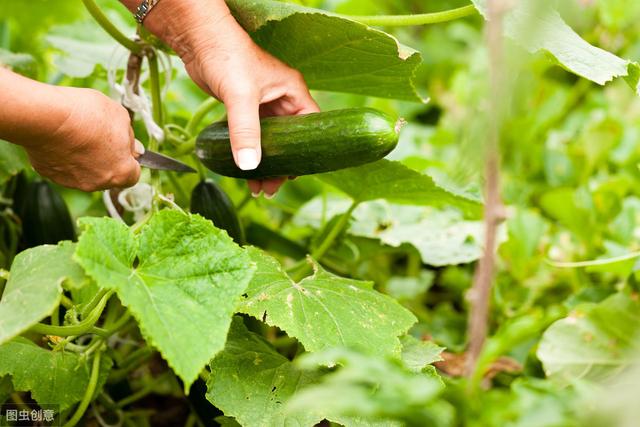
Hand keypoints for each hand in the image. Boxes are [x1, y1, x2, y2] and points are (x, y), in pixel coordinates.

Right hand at [23, 87, 140, 191]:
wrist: (47, 117)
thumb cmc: (89, 116)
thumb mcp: (121, 117)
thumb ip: (129, 138)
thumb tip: (134, 149)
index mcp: (121, 173)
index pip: (132, 175)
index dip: (129, 159)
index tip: (124, 146)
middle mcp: (99, 184)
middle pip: (108, 175)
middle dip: (107, 158)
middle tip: (98, 136)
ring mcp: (73, 182)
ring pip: (85, 172)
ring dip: (85, 158)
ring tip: (77, 134)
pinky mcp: (50, 175)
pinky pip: (62, 167)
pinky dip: (63, 156)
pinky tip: (60, 138)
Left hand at [136, 0, 318, 195]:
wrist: (198, 40)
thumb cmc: (227, 56)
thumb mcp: (240, 96)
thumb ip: (246, 131)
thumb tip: (250, 166)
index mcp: (292, 92)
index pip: (310, 127)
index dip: (305, 152)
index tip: (294, 175)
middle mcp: (281, 99)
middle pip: (289, 140)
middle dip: (280, 165)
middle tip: (270, 189)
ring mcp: (262, 104)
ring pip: (269, 141)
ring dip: (264, 164)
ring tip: (257, 188)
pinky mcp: (244, 107)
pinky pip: (251, 136)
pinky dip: (248, 152)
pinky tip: (243, 171)